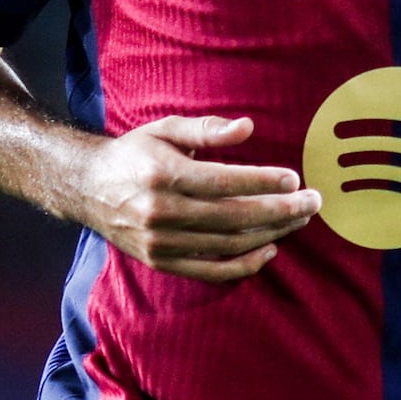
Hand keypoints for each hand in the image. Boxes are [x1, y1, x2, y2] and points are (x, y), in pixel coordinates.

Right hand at [71, 112, 315, 281]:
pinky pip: (211, 270)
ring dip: (270, 234)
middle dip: (279, 211)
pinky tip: (269, 249)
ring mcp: (161, 242)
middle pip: (234, 217)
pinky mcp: (161, 262)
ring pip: (228, 244)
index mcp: (164, 174)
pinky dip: (244, 265)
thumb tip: (248, 128)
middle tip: (313, 203)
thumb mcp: (165, 129)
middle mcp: (161, 211)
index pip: (224, 182)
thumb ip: (207, 129)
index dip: (263, 182)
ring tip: (298, 220)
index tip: (295, 180)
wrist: (87, 189)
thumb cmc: (135, 153)